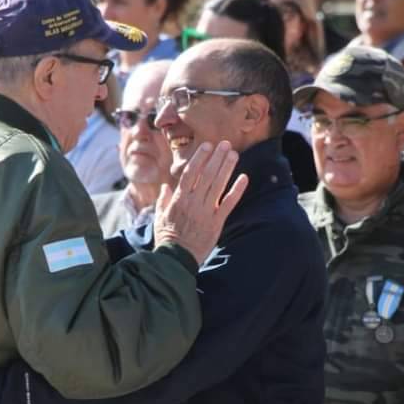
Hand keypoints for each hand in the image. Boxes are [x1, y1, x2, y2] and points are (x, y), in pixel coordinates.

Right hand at [153, 141, 247, 265]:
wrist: (177, 259)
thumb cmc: (167, 238)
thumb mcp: (160, 217)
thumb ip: (163, 200)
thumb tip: (165, 187)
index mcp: (179, 199)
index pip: (190, 173)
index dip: (200, 158)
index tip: (207, 145)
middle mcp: (193, 203)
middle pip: (207, 175)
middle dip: (216, 158)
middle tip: (226, 144)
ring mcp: (206, 212)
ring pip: (218, 185)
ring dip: (226, 168)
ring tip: (234, 154)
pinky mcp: (217, 223)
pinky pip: (229, 203)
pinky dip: (237, 190)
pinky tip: (244, 178)